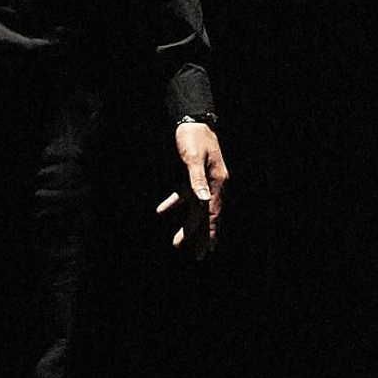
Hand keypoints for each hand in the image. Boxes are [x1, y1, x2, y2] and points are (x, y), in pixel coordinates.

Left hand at [156, 122, 228, 259]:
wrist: (191, 120)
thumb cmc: (194, 138)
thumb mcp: (194, 158)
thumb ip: (197, 180)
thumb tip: (204, 201)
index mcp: (216, 182)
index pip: (212, 213)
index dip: (209, 232)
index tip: (207, 250)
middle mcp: (212, 184)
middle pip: (206, 215)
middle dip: (200, 237)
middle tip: (197, 257)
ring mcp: (203, 181)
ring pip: (196, 209)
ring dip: (187, 225)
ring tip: (178, 244)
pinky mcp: (191, 176)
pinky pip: (184, 195)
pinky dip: (173, 203)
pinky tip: (161, 211)